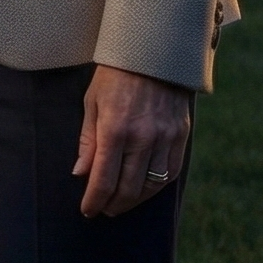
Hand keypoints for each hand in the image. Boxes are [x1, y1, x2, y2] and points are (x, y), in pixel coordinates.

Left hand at [72, 63, 191, 217]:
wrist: (153, 52)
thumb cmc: (115, 75)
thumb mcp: (92, 101)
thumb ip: (88, 140)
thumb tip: (80, 174)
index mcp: (115, 128)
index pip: (103, 179)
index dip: (94, 200)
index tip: (87, 210)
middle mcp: (143, 137)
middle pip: (128, 189)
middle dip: (113, 204)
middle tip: (103, 209)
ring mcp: (165, 138)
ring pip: (151, 186)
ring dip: (134, 201)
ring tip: (120, 203)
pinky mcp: (181, 136)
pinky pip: (171, 173)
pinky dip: (156, 187)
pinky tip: (144, 189)